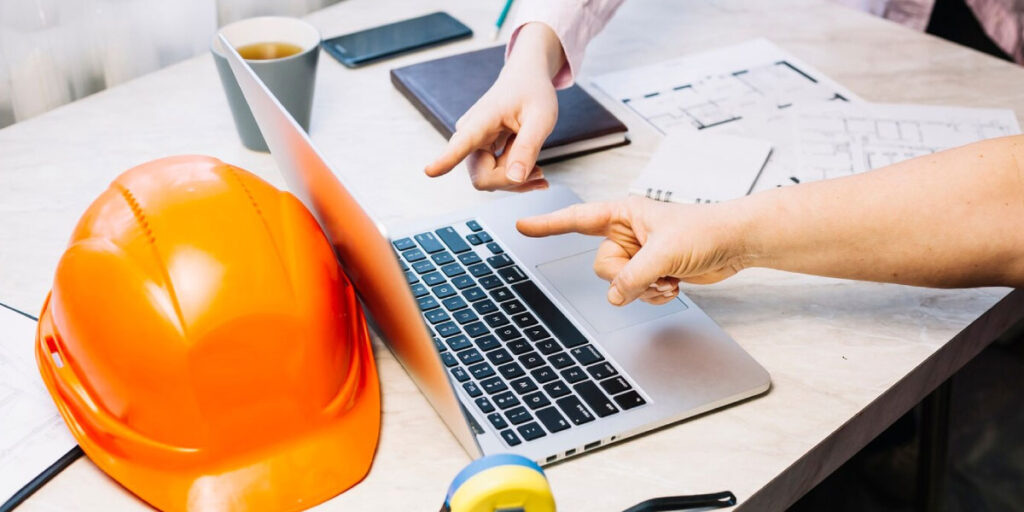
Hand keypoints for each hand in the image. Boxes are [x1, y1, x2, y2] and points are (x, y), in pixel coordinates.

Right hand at [424, 23, 563, 191]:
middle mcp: (469, 134)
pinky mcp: (478, 152)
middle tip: (540, 172)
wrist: (525, 80)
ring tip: (539, 169)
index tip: (430, 171)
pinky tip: (534, 172)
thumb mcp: (542, 117)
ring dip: (514, 181)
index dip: (447, 159)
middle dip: (510, 181)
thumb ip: (528, 147)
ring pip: (488, 180)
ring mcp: (472, 145)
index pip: (463, 143)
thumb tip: (515, 178)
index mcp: (483, 119)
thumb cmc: (533, 93)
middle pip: (482, 177)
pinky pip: (492, 177)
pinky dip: (514, 179)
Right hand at [517, 197, 751, 305]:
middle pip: (601, 266)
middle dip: (627, 275)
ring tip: (670, 276)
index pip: (577, 219)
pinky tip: (674, 285)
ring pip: (619, 284)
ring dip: (645, 288)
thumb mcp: (664, 253)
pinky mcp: (652, 272)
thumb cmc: (706, 230)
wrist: (737, 243)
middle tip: (655, 268)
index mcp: (623, 214)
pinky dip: (655, 295)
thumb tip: (614, 296)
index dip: (548, 225)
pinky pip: (637, 294)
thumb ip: (632, 276)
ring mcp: (639, 254)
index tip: (523, 226)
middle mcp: (627, 233)